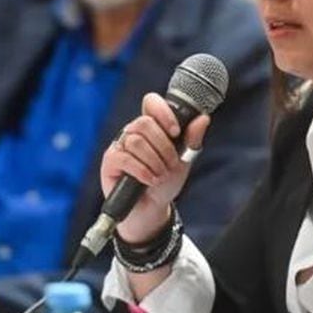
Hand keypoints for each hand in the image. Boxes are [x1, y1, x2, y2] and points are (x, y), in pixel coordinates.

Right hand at [100, 92, 209, 243]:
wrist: (153, 210)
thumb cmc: (166, 182)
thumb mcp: (184, 160)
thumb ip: (192, 139)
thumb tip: (202, 118)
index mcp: (151, 127)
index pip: (151, 103)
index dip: (163, 112)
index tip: (175, 132)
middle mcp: (133, 132)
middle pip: (145, 123)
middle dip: (163, 147)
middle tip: (170, 164)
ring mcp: (120, 146)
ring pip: (136, 141)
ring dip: (154, 162)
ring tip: (160, 175)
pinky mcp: (110, 161)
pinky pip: (125, 158)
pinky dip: (142, 171)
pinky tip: (149, 180)